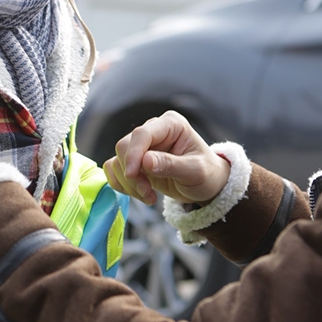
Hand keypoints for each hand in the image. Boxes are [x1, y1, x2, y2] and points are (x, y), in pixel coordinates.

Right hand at [103, 110, 230, 206]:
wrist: (206, 185)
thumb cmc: (206, 174)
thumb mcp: (195, 172)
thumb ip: (171, 165)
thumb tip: (145, 161)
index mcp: (171, 124)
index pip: (142, 134)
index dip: (133, 154)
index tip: (132, 175)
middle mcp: (153, 130)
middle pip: (124, 146)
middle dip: (132, 174)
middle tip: (147, 193)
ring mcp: (142, 145)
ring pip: (117, 160)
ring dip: (128, 183)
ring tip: (149, 196)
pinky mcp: (134, 160)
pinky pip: (114, 169)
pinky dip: (122, 185)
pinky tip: (140, 194)